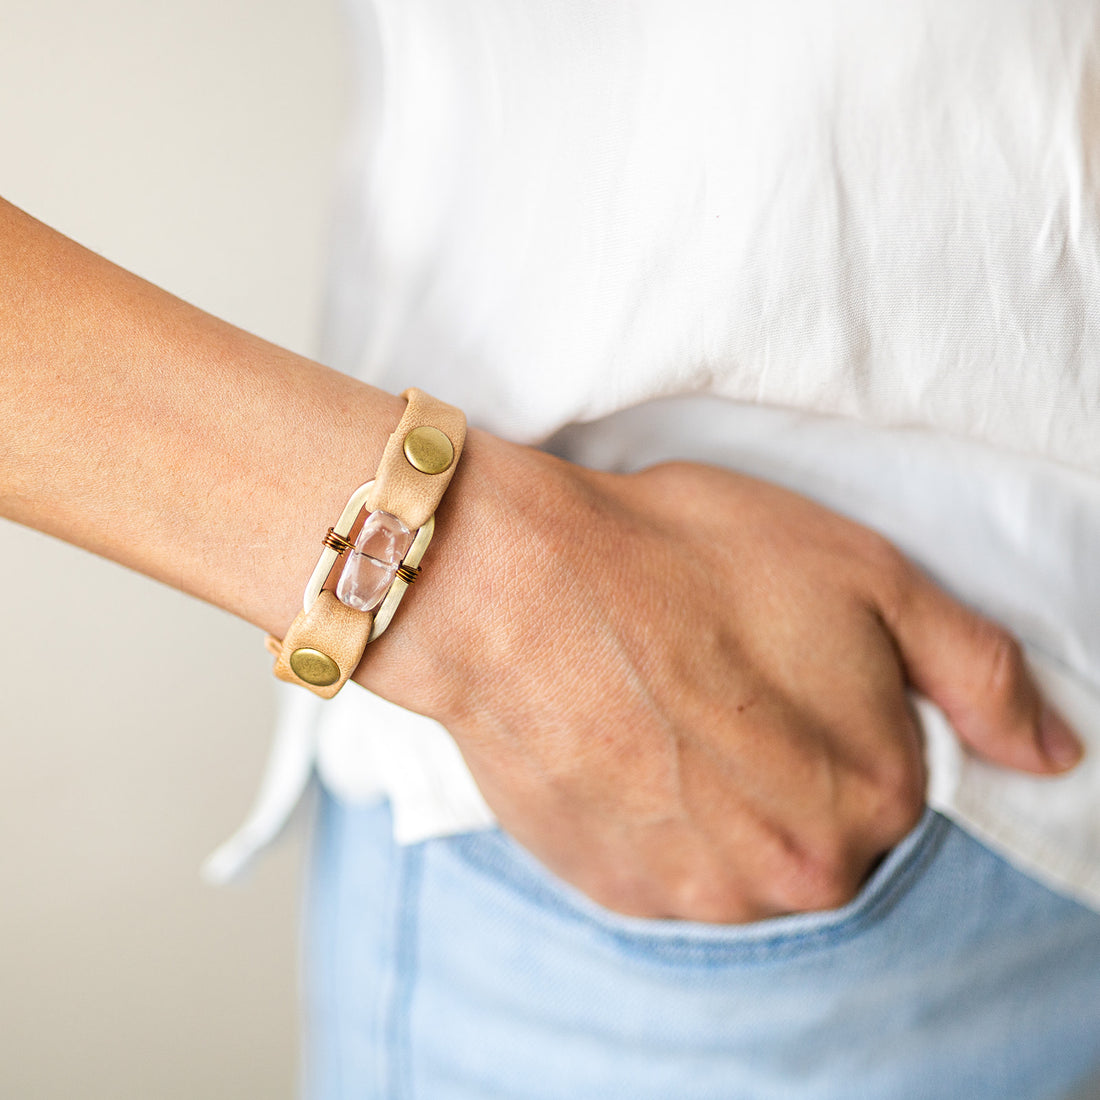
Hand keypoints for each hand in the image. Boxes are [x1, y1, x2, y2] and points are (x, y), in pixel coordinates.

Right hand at [357, 436, 1082, 922]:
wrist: (513, 586)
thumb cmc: (682, 560)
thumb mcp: (864, 574)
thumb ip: (977, 672)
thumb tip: (1054, 755)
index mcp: (871, 801)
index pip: (891, 777)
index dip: (837, 706)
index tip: (778, 656)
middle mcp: (791, 874)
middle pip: (817, 825)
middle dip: (782, 758)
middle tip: (715, 677)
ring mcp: (694, 893)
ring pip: (740, 854)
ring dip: (715, 796)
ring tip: (662, 709)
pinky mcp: (612, 888)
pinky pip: (663, 864)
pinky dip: (653, 814)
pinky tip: (622, 744)